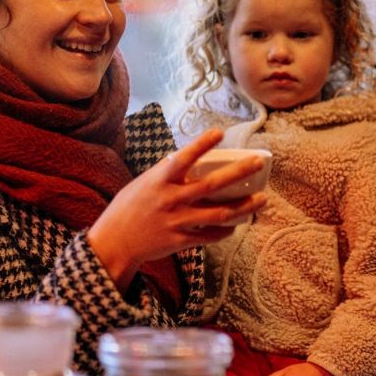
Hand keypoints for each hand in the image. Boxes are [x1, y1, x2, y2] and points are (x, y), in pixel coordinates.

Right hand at [87, 129, 265, 289]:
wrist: (114, 242)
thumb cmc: (129, 207)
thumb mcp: (145, 184)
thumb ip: (169, 175)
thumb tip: (195, 164)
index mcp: (160, 181)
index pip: (183, 158)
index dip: (201, 145)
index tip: (219, 132)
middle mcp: (171, 199)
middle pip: (212, 185)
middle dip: (239, 173)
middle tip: (259, 163)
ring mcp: (178, 221)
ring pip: (219, 213)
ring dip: (244, 206)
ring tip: (262, 198)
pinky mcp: (181, 241)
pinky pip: (211, 236)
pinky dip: (226, 230)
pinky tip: (237, 223)